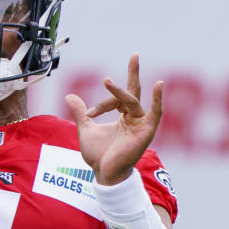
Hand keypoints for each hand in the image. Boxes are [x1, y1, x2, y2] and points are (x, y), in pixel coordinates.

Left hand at [65, 55, 162, 185]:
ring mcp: (141, 124)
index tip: (88, 114)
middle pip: (134, 91)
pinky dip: (158, 100)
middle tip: (134, 54)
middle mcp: (134, 118)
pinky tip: (159, 85)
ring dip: (118, 92)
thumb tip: (69, 96)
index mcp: (123, 117)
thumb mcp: (86, 129)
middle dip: (134, 73)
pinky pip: (155, 113)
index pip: (116, 100)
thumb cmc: (98, 156)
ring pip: (132, 101)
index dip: (101, 104)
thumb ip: (80, 112)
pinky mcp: (146, 132)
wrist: (104, 173)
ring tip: (106, 82)